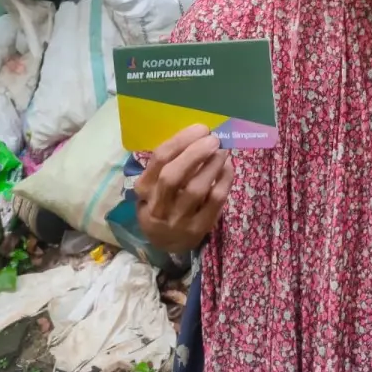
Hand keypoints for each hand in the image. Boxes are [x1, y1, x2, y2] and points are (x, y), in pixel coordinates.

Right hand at [134, 124, 234, 252]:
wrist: (166, 242)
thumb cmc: (162, 202)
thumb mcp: (154, 185)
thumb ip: (168, 163)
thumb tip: (198, 135)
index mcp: (144, 188)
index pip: (159, 160)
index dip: (181, 141)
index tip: (200, 128)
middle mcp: (158, 206)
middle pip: (173, 176)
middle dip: (195, 154)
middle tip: (213, 139)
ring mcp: (178, 219)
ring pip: (196, 190)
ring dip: (212, 166)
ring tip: (222, 151)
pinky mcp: (199, 228)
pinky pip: (215, 202)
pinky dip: (224, 181)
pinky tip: (227, 167)